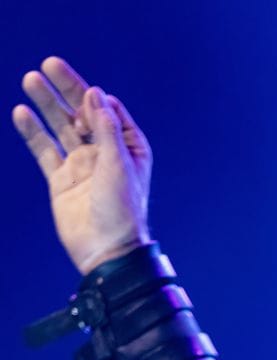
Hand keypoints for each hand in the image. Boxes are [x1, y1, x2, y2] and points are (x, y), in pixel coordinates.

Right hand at [13, 57, 151, 273]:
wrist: (107, 251)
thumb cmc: (122, 211)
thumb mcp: (119, 164)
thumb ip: (106, 128)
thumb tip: (95, 93)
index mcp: (128, 147)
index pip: (109, 111)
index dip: (97, 100)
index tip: (89, 100)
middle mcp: (104, 153)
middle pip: (82, 113)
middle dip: (67, 88)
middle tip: (49, 64)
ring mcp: (81, 165)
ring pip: (61, 127)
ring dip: (47, 104)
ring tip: (31, 79)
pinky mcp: (61, 180)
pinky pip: (44, 150)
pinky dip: (33, 132)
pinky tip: (22, 112)